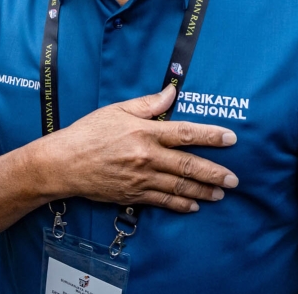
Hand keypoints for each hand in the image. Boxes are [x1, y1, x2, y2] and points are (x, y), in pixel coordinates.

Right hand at [40, 85, 238, 212]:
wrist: (63, 163)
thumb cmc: (88, 132)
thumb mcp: (116, 110)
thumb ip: (148, 103)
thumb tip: (172, 92)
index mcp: (145, 132)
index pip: (186, 133)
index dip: (211, 136)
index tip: (231, 138)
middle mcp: (147, 157)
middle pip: (188, 165)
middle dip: (214, 173)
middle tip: (234, 179)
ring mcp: (141, 179)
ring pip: (179, 186)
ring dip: (203, 191)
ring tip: (221, 194)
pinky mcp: (132, 195)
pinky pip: (162, 201)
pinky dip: (180, 205)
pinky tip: (194, 206)